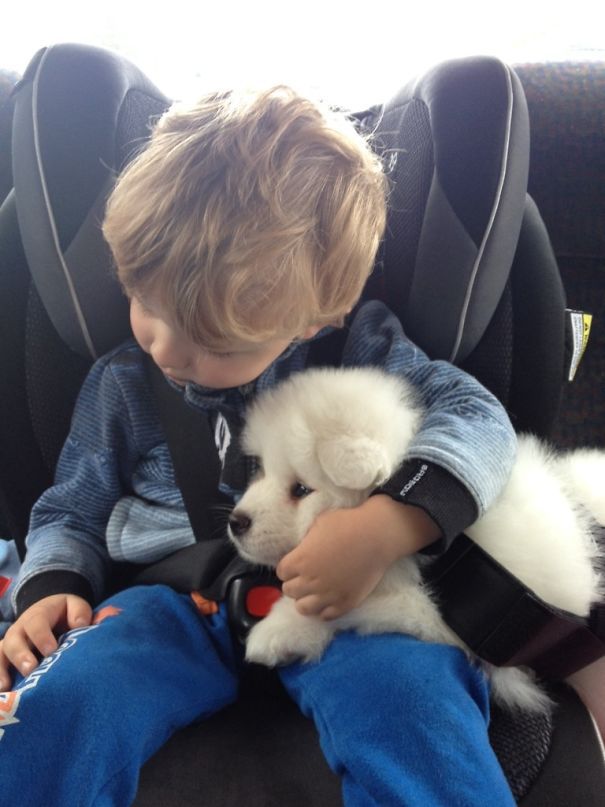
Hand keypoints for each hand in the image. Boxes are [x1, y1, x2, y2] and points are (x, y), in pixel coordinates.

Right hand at [0, 594, 91, 689]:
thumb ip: (80, 612)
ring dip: (1, 670)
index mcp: (38, 615)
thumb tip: (80, 624)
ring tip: (6, 687)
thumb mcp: (75, 606)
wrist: (51, 613)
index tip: (51, 650)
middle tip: (30, 669)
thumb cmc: (65, 614)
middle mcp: (20, 629)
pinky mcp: (6, 658)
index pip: (36, 623)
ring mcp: (10, 644)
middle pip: (13, 640)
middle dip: (20, 655)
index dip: (41, 636)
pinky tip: (3, 692)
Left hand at [276, 495, 440, 619]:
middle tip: (306, 575)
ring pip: (303, 608)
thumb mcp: (318, 524)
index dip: (288, 567)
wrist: (377, 535)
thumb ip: (305, 541)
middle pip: (289, 591)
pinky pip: (325, 616)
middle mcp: (310, 581)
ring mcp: (327, 595)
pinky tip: (328, 599)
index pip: (281, 572)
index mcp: (299, 560)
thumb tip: (300, 549)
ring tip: (314, 591)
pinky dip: (323, 609)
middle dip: (295, 582)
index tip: (297, 562)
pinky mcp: (345, 603)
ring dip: (305, 599)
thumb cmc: (347, 523)